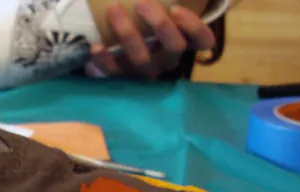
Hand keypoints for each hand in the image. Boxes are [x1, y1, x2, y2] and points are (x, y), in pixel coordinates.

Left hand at [87, 0, 215, 78]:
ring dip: (127, 33)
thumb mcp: (160, 9)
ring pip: (142, 58)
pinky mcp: (122, 76)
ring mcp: (145, 70)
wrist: (117, 47)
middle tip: (141, 3)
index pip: (203, 41)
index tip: (176, 9)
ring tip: (113, 9)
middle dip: (159, 24)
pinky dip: (104, 59)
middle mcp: (167, 59)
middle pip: (174, 47)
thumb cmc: (145, 21)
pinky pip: (113, 71)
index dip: (194, 27)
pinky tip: (96, 45)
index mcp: (183, 41)